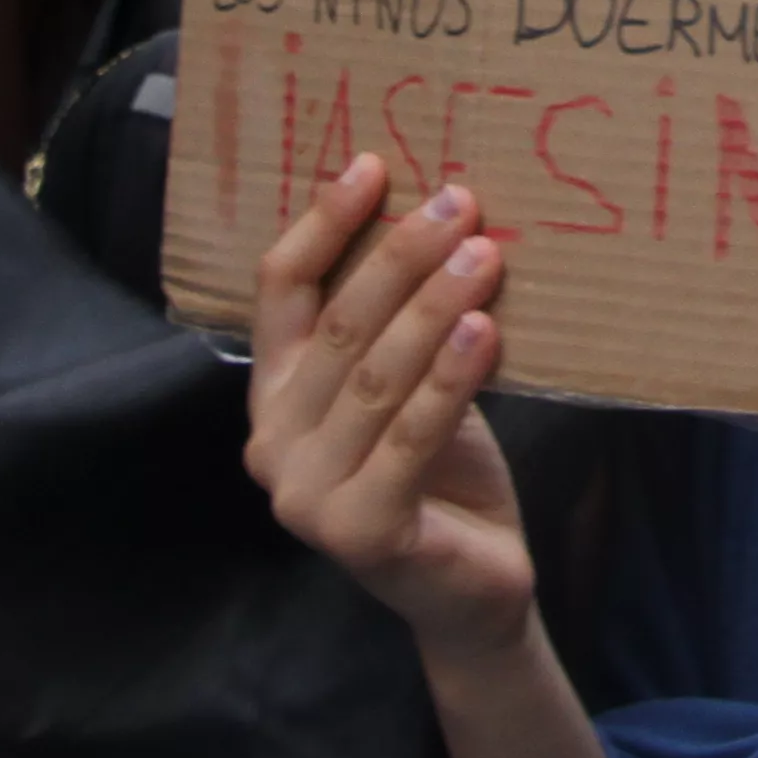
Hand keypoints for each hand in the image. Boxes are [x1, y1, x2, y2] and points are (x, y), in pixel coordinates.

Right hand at [245, 157, 534, 654]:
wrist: (470, 592)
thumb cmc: (441, 475)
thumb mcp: (408, 386)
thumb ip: (396, 324)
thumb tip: (436, 212)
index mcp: (272, 396)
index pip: (280, 291)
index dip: (323, 224)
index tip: (373, 165)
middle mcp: (271, 443)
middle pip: (337, 325)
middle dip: (400, 255)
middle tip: (460, 202)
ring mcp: (306, 495)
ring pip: (376, 375)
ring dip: (434, 305)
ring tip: (486, 253)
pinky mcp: (359, 532)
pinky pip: (412, 435)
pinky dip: (450, 378)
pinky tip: (485, 330)